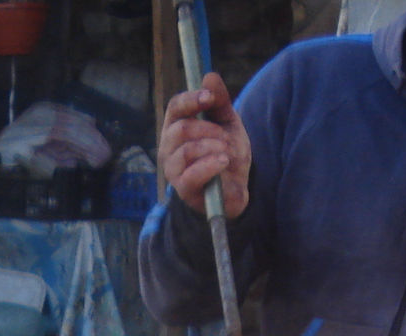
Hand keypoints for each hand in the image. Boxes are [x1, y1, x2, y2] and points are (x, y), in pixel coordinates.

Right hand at [160, 72, 250, 218]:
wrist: (236, 186)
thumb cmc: (226, 152)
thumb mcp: (227, 122)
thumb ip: (219, 101)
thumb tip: (209, 76)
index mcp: (176, 127)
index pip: (175, 107)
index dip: (191, 100)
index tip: (209, 98)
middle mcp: (169, 147)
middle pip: (180, 128)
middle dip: (209, 130)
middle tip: (225, 138)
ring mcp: (173, 170)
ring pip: (186, 150)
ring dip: (212, 148)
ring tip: (226, 153)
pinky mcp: (182, 189)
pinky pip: (191, 174)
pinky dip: (211, 165)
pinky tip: (223, 162)